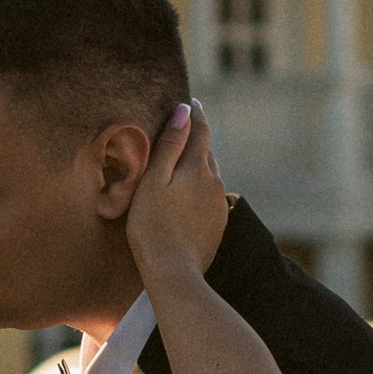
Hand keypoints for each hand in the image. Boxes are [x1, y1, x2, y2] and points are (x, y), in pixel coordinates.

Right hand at [123, 98, 226, 291]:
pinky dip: (200, 188)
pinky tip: (189, 195)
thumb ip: (170, 145)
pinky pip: (210, 197)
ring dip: (199, 164)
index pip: (200, 131)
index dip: (194, 114)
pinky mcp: (217, 225)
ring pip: (210, 175)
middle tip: (185, 128)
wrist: (173, 272)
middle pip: (206, 153)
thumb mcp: (154, 181)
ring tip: (184, 161)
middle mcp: (215, 183)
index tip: (190, 101)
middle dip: (197, 139)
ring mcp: (219, 205)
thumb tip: (185, 112)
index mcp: (198, 168)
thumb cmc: (153, 226)